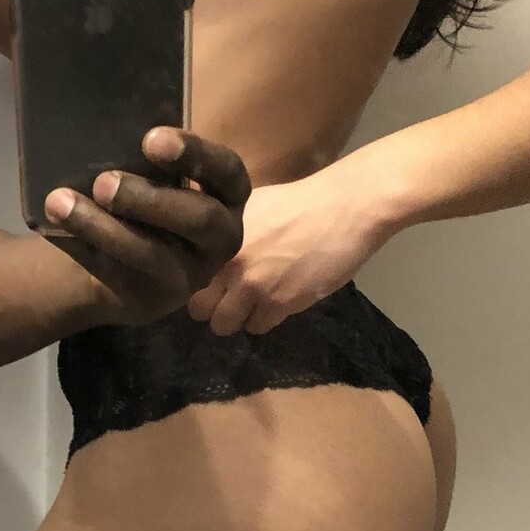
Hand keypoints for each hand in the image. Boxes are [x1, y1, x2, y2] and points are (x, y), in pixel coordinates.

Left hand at [45, 128, 251, 326]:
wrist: (130, 264)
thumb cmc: (152, 201)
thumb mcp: (161, 178)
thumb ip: (151, 161)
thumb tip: (105, 130)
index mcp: (229, 196)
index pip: (227, 171)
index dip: (195, 155)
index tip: (151, 139)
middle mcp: (220, 239)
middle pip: (197, 219)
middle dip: (148, 199)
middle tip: (104, 182)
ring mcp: (188, 276)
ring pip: (151, 254)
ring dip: (102, 227)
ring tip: (60, 202)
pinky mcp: (151, 300)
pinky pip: (115, 274)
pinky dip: (81, 247)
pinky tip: (54, 227)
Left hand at [187, 161, 387, 336]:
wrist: (343, 209)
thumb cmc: (296, 203)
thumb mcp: (246, 203)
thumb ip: (218, 224)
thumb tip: (191, 225)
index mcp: (216, 240)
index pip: (186, 279)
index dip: (196, 285)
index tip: (209, 283)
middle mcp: (227, 265)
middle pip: (199, 310)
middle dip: (212, 306)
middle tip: (229, 298)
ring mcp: (252, 287)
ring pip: (225, 325)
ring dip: (237, 317)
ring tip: (253, 302)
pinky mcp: (279, 303)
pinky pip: (257, 327)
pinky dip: (264, 319)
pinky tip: (276, 300)